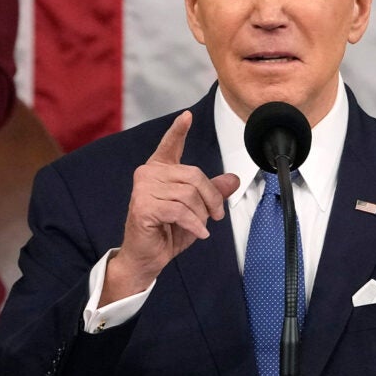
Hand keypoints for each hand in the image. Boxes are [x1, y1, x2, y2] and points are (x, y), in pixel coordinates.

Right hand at [101, 111, 239, 303]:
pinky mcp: (143, 207)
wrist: (146, 258)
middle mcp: (148, 174)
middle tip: (216, 215)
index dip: (178, 130)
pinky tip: (198, 233)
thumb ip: (211, 192)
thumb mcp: (196, 210)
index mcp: (159, 170)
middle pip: (193, 175)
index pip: (170, 145)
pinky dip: (194, 224)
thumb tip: (233, 179)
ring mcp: (143, 189)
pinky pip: (180, 210)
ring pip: (188, 194)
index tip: (186, 116)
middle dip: (211, 197)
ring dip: (201, 214)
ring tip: (199, 226)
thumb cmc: (167, 232)